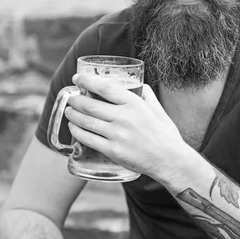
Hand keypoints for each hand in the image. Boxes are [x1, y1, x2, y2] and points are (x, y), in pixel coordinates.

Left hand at [65, 73, 189, 179]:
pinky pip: (88, 139)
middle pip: (90, 105)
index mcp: (135, 104)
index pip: (104, 87)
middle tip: (71, 98)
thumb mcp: (157, 108)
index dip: (87, 80)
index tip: (77, 78)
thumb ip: (146, 94)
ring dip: (72, 115)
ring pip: (86, 122)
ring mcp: (117, 135)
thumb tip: (138, 83)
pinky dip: (77, 132)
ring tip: (69, 111)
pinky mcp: (112, 151)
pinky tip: (73, 128)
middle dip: (75, 100)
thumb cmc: (165, 134)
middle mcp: (124, 117)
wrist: (170, 160)